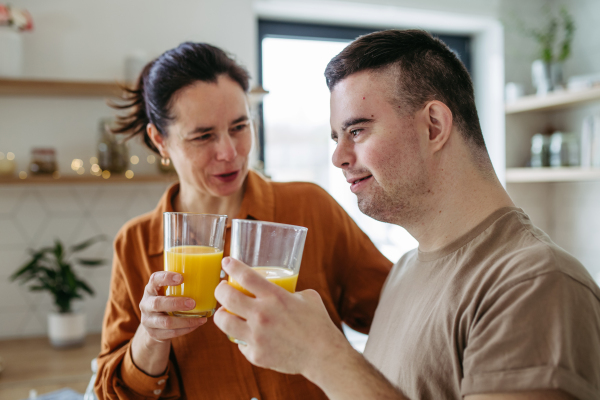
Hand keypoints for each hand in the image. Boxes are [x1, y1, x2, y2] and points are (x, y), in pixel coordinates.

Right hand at [139, 271, 206, 341]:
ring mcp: (148, 320)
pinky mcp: (154, 334)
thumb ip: (185, 284)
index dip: (166, 278)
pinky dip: (185, 329)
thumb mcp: (170, 291)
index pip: (154, 279)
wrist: (154, 324)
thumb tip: (220, 278)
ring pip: (165, 322)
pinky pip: (170, 334)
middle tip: (192, 303)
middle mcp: (146, 303)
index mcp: (151, 288)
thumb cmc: (169, 300)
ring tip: (200, 318)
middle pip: (157, 304)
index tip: (181, 278)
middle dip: (176, 303)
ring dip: (184, 320)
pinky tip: (197, 325)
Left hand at [213, 257, 350, 375]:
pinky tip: (249, 336)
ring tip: (225, 313)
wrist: (324, 355)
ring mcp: (256, 336)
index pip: (245, 276)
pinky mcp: (256, 354)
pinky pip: (240, 343)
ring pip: (223, 322)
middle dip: (219, 289)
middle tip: (222, 289)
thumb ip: (289, 291)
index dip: (232, 266)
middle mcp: (262, 315)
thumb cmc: (318, 324)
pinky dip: (243, 338)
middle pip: (226, 297)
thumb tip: (280, 287)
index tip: (226, 262)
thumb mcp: (307, 297)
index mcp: (275, 297)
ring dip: (222, 315)